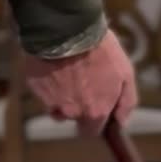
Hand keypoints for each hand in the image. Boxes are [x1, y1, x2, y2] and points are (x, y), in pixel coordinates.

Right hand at [23, 30, 137, 136]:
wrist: (68, 29)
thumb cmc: (101, 51)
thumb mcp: (126, 74)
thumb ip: (126, 103)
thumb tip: (121, 122)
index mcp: (94, 111)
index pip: (91, 131)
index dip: (95, 121)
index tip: (98, 109)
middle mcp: (71, 112)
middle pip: (73, 119)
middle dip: (79, 108)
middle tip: (84, 83)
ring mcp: (50, 100)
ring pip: (56, 105)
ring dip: (62, 95)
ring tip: (69, 71)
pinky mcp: (34, 86)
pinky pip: (43, 90)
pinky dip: (50, 82)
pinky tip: (57, 65)